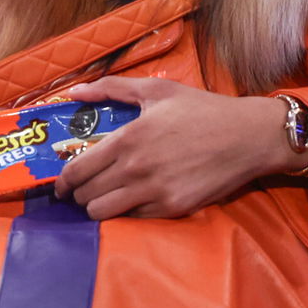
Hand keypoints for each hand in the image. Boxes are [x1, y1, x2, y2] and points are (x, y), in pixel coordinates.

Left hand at [51, 78, 294, 219]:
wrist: (247, 136)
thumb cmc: (201, 109)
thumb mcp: (156, 90)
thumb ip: (111, 88)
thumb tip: (74, 91)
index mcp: (127, 139)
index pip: (77, 170)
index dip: (62, 181)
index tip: (60, 185)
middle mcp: (136, 169)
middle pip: (87, 196)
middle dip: (79, 195)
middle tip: (82, 190)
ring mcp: (155, 192)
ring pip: (104, 213)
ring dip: (98, 207)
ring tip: (103, 197)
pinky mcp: (174, 208)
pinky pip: (134, 219)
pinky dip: (127, 213)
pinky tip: (132, 200)